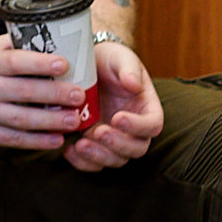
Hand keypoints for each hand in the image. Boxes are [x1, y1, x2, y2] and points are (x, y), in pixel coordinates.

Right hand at [0, 34, 88, 149]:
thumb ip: (16, 46)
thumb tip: (53, 38)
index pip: (16, 62)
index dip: (40, 63)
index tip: (64, 64)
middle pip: (24, 92)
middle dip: (55, 94)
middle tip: (79, 95)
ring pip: (22, 119)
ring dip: (51, 121)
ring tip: (74, 120)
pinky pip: (14, 139)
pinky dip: (37, 141)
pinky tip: (57, 140)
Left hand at [63, 40, 162, 172]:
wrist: (88, 65)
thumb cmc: (110, 61)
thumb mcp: (121, 58)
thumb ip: (129, 70)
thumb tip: (133, 85)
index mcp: (147, 109)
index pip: (152, 125)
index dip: (137, 126)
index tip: (118, 117)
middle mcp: (134, 129)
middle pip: (136, 149)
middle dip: (117, 144)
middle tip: (98, 132)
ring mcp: (115, 139)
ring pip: (116, 159)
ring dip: (99, 156)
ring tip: (80, 144)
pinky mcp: (95, 144)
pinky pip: (94, 162)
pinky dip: (82, 162)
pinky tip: (69, 149)